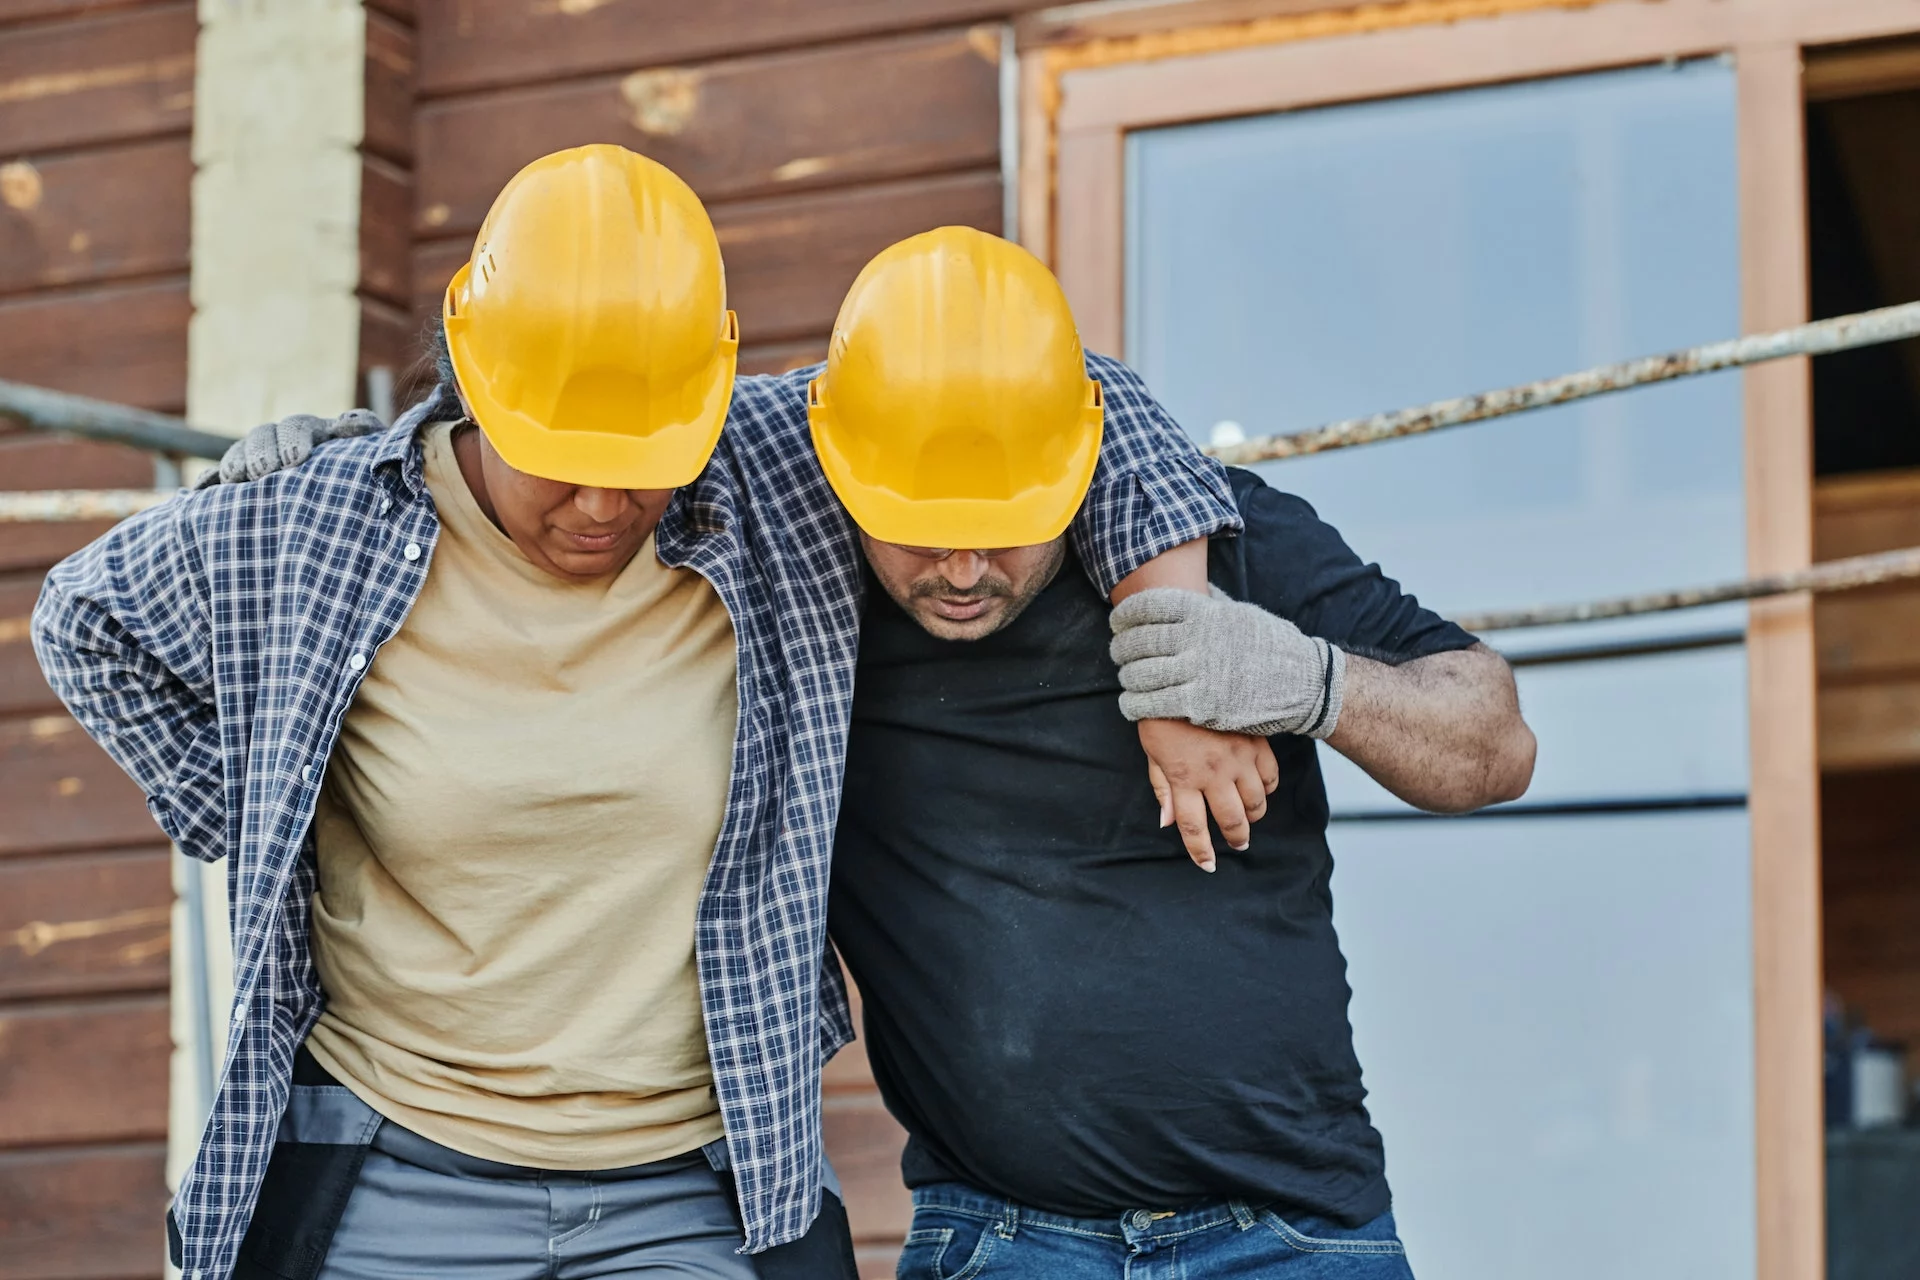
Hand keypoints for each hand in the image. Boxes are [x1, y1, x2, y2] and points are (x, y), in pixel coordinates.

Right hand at [215, 409, 385, 483]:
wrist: (355, 505)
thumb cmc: (364, 474)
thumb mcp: (370, 452)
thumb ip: (364, 433)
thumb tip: (345, 425)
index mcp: (312, 432)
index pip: (297, 427)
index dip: (293, 439)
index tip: (296, 460)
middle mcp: (281, 442)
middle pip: (262, 437)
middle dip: (261, 452)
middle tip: (265, 472)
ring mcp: (258, 462)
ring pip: (239, 454)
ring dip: (235, 464)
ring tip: (236, 479)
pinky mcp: (241, 483)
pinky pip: (218, 478)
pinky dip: (210, 482)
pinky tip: (202, 490)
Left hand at [1111, 586, 1345, 739]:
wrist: (1304, 683)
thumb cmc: (1272, 645)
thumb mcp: (1240, 612)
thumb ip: (1209, 602)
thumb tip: (1190, 585)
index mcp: (1204, 612)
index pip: (1148, 606)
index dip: (1125, 614)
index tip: (1117, 621)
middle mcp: (1197, 639)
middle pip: (1140, 641)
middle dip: (1122, 648)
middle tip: (1118, 653)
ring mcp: (1199, 672)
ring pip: (1142, 674)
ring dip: (1127, 678)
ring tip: (1127, 679)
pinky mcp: (1201, 705)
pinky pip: (1154, 704)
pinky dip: (1136, 705)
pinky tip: (1131, 705)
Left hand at [1136, 718, 1278, 871]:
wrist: (1188, 672)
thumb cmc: (1163, 713)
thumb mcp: (1152, 751)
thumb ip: (1162, 787)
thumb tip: (1167, 822)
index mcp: (1183, 777)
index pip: (1192, 827)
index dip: (1201, 851)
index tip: (1208, 865)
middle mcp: (1214, 773)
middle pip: (1231, 820)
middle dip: (1235, 838)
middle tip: (1237, 843)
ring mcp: (1239, 758)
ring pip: (1256, 803)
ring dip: (1253, 816)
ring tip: (1248, 817)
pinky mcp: (1257, 743)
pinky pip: (1270, 777)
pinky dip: (1267, 789)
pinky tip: (1260, 789)